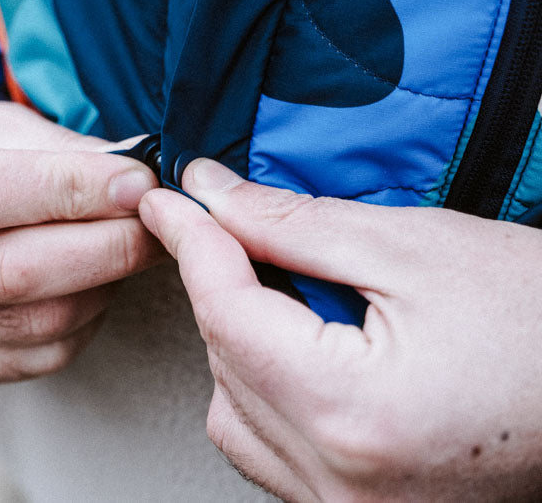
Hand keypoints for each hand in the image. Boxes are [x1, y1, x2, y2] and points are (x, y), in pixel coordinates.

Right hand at [0, 101, 163, 386]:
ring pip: (31, 323)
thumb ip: (56, 147)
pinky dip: (83, 327)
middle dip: (105, 247)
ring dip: (102, 287)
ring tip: (128, 249)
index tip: (139, 182)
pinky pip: (33, 360)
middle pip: (11, 271)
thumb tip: (138, 171)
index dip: (71, 189)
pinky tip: (94, 288)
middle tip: (160, 224)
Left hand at [139, 158, 541, 501]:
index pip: (224, 312)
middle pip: (223, 362)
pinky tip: (305, 353)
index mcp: (352, 414)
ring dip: (241, 344)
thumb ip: (293, 224)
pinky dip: (266, 393)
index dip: (190, 243)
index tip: (167, 202)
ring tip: (295, 297)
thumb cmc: (539, 322)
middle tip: (246, 232)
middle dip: (224, 288)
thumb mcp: (414, 250)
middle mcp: (340, 484)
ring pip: (232, 412)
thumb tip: (212, 198)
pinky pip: (268, 451)